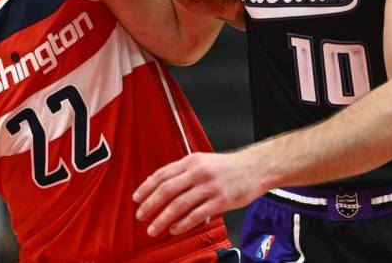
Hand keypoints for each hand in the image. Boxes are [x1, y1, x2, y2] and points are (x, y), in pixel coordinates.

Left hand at [132, 152, 263, 236]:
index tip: (136, 199)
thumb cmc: (228, 167)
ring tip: (153, 229)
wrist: (255, 168)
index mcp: (191, 162)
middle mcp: (197, 173)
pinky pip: (196, 215)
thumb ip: (184, 172)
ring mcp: (209, 187)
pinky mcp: (220, 201)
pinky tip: (175, 230)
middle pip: (166, 190)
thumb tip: (162, 185)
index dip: (146, 187)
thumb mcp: (203, 161)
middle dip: (150, 205)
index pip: (162, 174)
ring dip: (162, 219)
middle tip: (140, 216)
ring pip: (179, 205)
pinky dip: (182, 224)